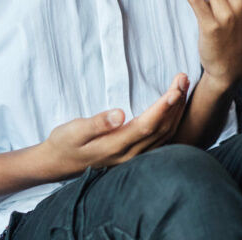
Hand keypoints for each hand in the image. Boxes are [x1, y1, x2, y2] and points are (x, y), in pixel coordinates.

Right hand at [37, 73, 189, 179]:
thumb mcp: (73, 131)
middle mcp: (129, 155)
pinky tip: (175, 106)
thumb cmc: (65, 142)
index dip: (163, 107)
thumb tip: (119, 114)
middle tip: (183, 78)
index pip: (146, 125)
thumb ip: (96, 123)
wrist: (58, 163)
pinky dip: (172, 120)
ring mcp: (134, 157)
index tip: (175, 89)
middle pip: (160, 128)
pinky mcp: (135, 155)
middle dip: (175, 103)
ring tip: (183, 86)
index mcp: (115, 146)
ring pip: (164, 134)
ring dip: (176, 110)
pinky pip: (161, 139)